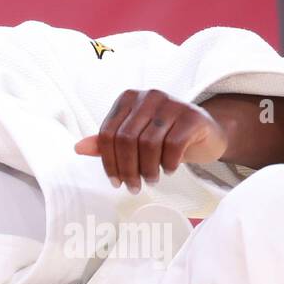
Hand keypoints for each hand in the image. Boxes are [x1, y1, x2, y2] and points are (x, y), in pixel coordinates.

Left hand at [74, 88, 227, 192]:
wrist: (205, 133)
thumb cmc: (165, 136)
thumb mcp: (134, 138)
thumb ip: (108, 143)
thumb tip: (78, 148)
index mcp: (128, 99)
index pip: (108, 133)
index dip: (108, 162)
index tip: (116, 181)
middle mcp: (149, 96)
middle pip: (126, 139)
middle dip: (127, 169)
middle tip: (134, 186)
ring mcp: (172, 104)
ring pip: (148, 144)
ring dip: (148, 169)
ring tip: (151, 179)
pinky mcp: (192, 116)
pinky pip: (173, 145)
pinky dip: (168, 163)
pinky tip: (169, 169)